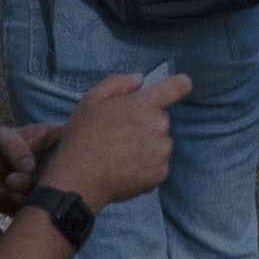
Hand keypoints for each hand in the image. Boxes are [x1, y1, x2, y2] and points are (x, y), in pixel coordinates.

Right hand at [46, 68, 184, 205]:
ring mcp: (161, 152)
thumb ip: (119, 82)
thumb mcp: (92, 99)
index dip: (179, 84)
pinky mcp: (160, 174)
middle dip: (146, 121)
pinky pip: (157, 163)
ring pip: (160, 142)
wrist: (79, 179)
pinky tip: (125, 166)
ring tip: (121, 152)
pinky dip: (146, 164)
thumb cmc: (83, 138)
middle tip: (122, 132)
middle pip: (161, 118)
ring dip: (147, 144)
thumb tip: (139, 79)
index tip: (178, 86)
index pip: (178, 86)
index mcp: (146, 105)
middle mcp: (159, 127)